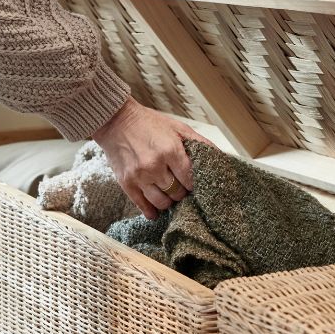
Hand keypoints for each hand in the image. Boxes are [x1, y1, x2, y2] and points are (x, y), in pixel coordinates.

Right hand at [93, 97, 214, 219]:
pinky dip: (152, 211)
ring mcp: (139, 176)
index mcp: (170, 150)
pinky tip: (156, 211)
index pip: (190, 179)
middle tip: (182, 188)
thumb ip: (198, 142)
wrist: (116, 121)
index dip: (194, 184)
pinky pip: (143, 206)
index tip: (194, 184)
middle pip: (177, 193)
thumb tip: (219, 156)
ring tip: (169, 194)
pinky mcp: (126, 183)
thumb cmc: (148, 123)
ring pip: (162, 202)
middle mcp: (155, 165)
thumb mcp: (177, 127)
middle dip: (182, 192)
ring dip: (169, 201)